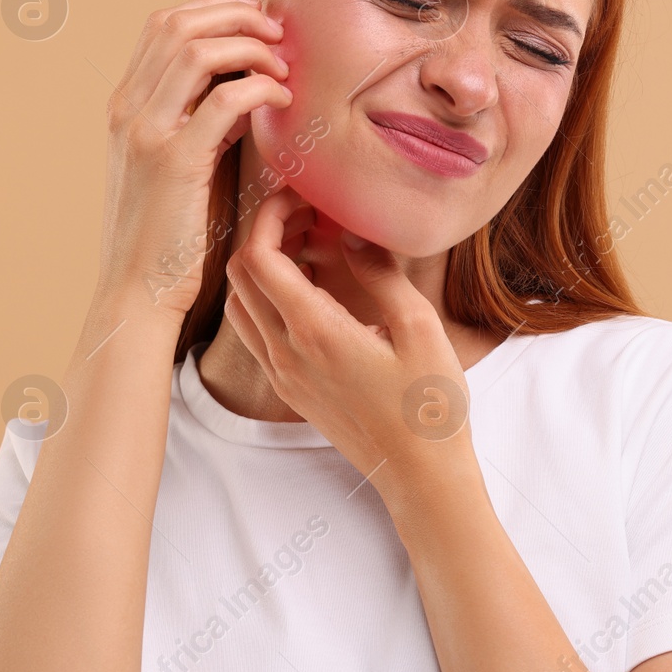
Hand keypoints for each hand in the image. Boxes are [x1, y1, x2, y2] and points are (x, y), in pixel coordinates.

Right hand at [97, 0, 290, 319]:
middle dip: (235, 15)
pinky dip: (260, 87)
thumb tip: (246, 86)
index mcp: (125, 105)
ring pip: (197, 49)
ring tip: (283, 65)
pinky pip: (224, 99)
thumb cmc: (172, 232)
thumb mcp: (183, 162)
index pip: (163, 24)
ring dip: (250, 46)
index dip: (214, 9)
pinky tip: (281, 100)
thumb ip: (203, 120)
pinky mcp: (174, 161)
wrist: (138, 290)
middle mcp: (127, 109)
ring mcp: (145, 132)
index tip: (257, 23)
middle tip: (278, 32)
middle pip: (177, 23)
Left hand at [221, 185, 476, 505]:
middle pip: (241, 275)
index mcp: (315, 332)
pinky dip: (270, 297)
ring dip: (263, 266)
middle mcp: (286, 353)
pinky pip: (259, 331)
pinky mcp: (291, 389)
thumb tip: (350, 234)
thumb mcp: (419, 328)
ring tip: (310, 244)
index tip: (299, 195)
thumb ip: (381, 275)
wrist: (421, 476)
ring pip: (242, 303)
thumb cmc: (430, 405)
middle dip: (264, 233)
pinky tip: (315, 288)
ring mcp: (284, 375)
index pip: (259, 257)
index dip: (269, 215)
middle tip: (306, 212)